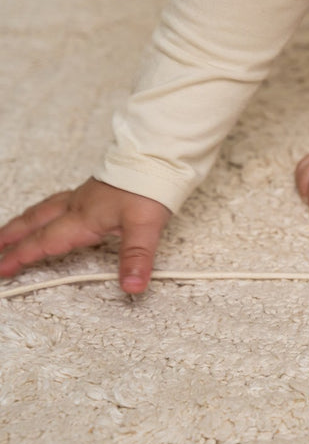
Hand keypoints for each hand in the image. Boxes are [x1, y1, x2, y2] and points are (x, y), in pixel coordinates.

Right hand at [0, 178, 170, 293]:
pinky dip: (45, 208)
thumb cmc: (150, 188)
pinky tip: (51, 209)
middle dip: (11, 237)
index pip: (44, 242)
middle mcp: (78, 206)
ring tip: (9, 230)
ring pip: (44, 209)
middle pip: (35, 223)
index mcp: (83, 218)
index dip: (21, 257)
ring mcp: (85, 196)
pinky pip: (59, 200)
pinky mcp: (95, 188)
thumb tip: (132, 285)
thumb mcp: (146, 227)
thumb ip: (137, 257)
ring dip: (24, 222)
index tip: (1, 269)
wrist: (158, 157)